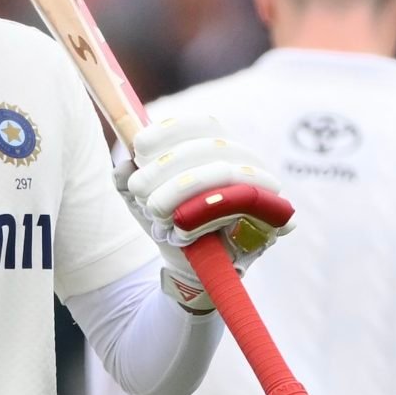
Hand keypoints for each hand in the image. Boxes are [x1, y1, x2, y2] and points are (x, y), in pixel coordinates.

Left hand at [114, 115, 293, 310]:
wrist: (192, 269)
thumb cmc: (171, 223)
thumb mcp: (142, 200)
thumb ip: (128, 179)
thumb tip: (124, 167)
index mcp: (220, 148)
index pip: (203, 125)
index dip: (172, 130)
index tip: (139, 146)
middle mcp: (248, 163)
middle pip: (212, 147)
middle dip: (169, 165)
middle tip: (139, 189)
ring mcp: (263, 190)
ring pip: (225, 174)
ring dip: (182, 189)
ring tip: (154, 209)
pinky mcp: (271, 221)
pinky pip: (244, 209)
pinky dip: (206, 216)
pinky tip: (181, 229)